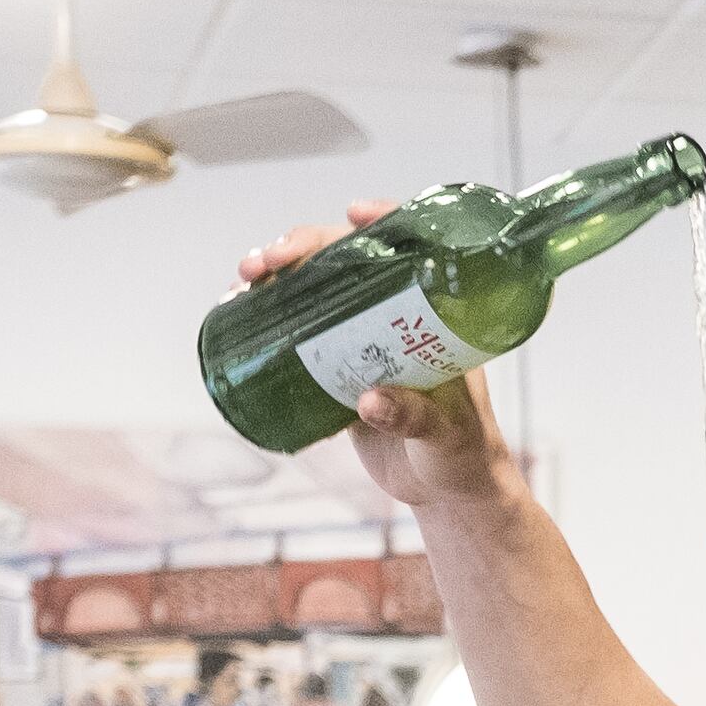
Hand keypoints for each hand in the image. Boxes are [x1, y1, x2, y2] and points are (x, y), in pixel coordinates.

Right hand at [240, 208, 522, 519]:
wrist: (447, 493)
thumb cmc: (463, 456)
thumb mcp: (445, 434)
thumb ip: (414, 417)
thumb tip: (370, 400)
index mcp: (434, 318)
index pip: (412, 250)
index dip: (384, 222)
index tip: (354, 213)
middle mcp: (397, 317)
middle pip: (347, 261)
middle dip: (304, 247)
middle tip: (267, 261)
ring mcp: (365, 340)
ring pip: (317, 290)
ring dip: (278, 275)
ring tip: (246, 278)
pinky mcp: (339, 369)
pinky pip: (300, 331)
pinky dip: (270, 315)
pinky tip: (241, 307)